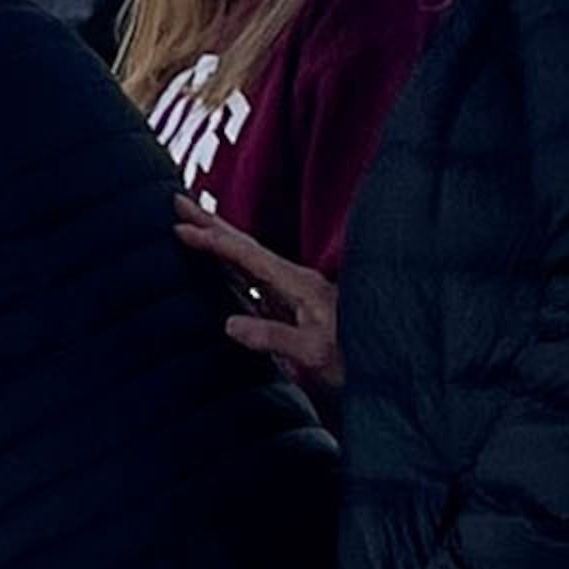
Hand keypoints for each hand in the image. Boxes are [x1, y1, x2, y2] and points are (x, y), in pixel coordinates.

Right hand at [176, 202, 343, 389]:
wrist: (391, 366)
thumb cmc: (357, 361)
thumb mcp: (314, 354)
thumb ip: (273, 337)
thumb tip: (230, 323)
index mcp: (298, 285)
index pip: (246, 256)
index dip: (212, 242)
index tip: (180, 228)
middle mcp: (295, 282)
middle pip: (245, 245)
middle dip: (211, 223)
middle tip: (177, 201)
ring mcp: (295, 293)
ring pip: (248, 258)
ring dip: (220, 240)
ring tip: (194, 225)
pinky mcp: (295, 307)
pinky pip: (254, 278)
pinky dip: (232, 264)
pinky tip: (224, 267)